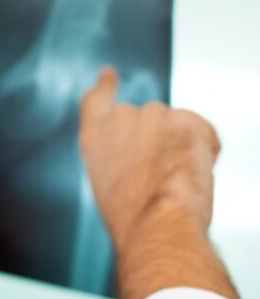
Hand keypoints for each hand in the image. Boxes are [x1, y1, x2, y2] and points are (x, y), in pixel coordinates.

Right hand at [79, 67, 220, 250]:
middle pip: (148, 117)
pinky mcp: (186, 120)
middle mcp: (120, 119)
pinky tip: (193, 174)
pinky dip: (205, 150)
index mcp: (93, 137)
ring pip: (176, 124)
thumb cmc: (132, 216)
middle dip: (160, 138)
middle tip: (161, 174)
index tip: (108, 74)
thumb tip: (149, 152)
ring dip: (181, 145)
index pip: (96, 101)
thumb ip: (120, 155)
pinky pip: (204, 131)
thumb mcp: (109, 182)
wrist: (154, 224)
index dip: (104, 86)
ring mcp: (153, 116)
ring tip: (172, 180)